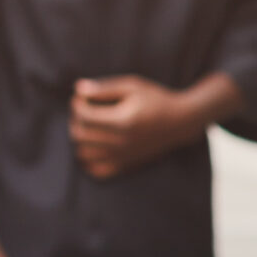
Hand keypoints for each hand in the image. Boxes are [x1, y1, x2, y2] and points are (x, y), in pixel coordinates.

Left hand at [70, 75, 202, 178]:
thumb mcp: (132, 86)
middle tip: (85, 110)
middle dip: (75, 120)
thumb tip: (78, 89)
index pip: (85, 116)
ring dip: (80, 139)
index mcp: (122, 121)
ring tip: (90, 126)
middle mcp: (121, 142)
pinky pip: (96, 170)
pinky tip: (96, 144)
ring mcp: (122, 156)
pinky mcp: (125, 165)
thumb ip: (105, 88)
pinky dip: (89, 159)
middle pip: (80, 135)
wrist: (180, 122)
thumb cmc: (156, 100)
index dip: (77, 104)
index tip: (81, 97)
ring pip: (83, 153)